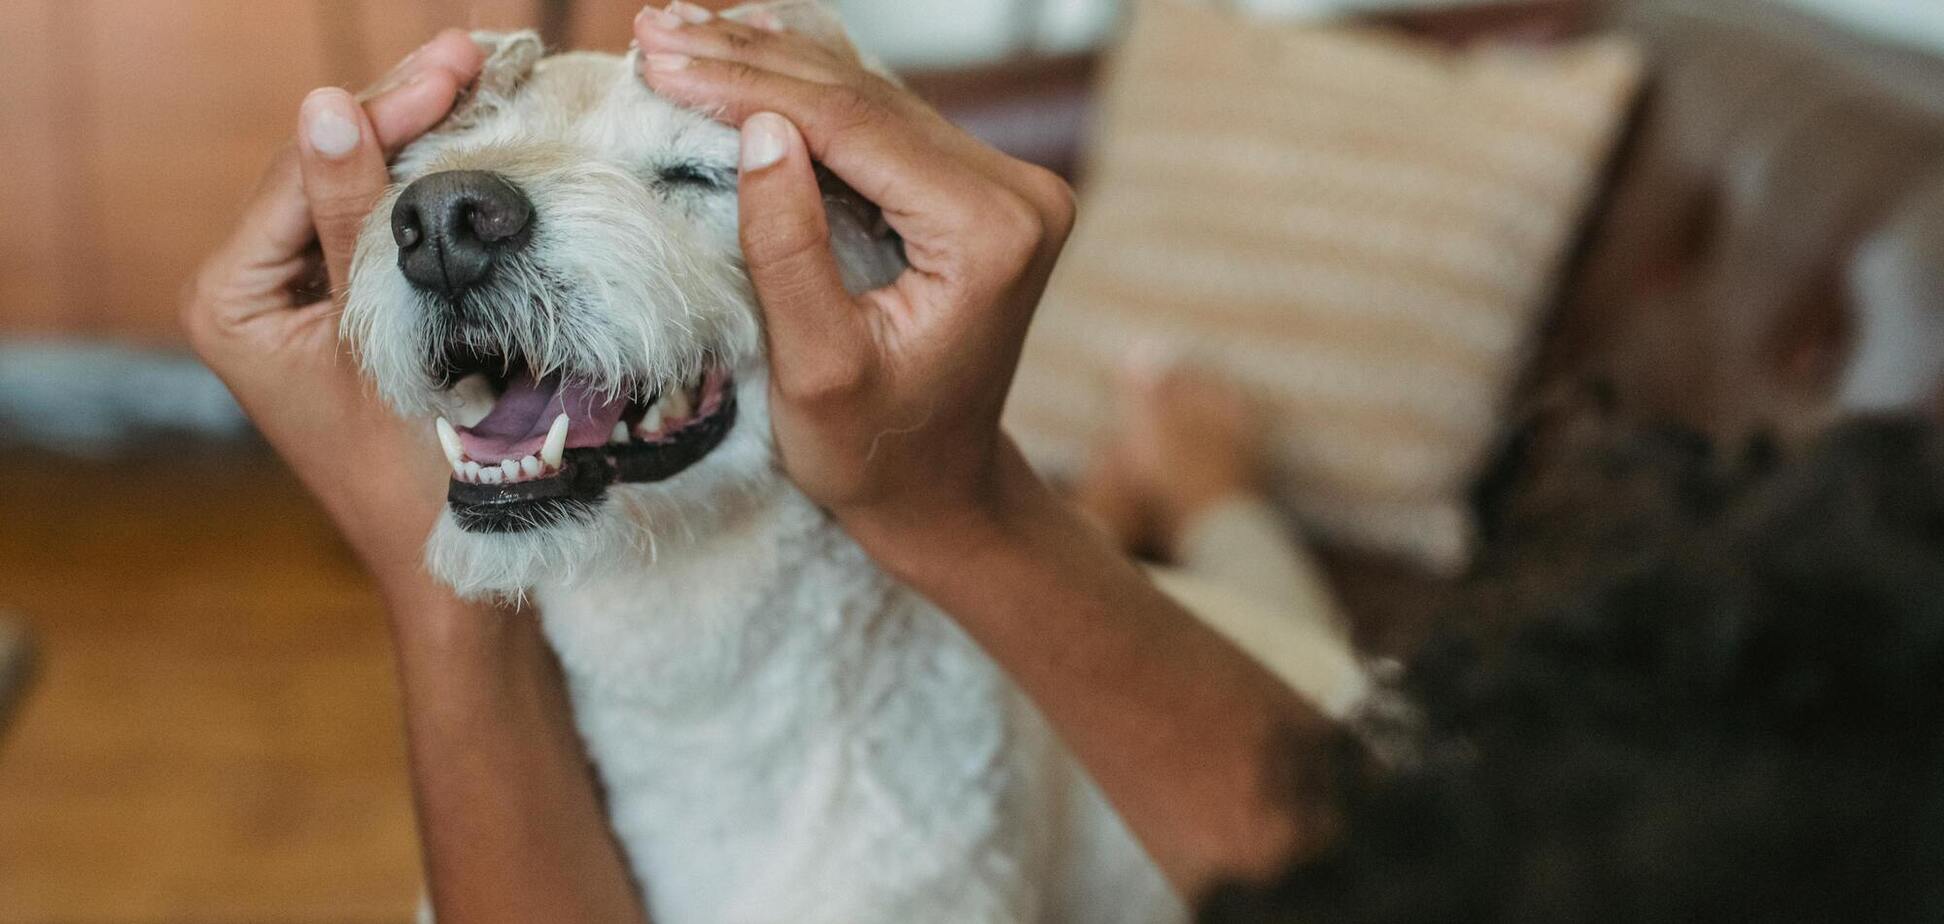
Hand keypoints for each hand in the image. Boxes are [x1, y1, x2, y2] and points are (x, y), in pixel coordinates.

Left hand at [183, 32, 483, 598]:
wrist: (458, 561)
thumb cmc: (415, 471)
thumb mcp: (382, 335)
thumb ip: (356, 222)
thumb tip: (326, 105)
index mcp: (231, 298)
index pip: (306, 172)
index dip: (381, 112)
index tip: (455, 66)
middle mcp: (251, 290)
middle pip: (328, 169)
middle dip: (404, 113)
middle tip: (473, 54)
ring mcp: (300, 300)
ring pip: (359, 191)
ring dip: (422, 139)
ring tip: (480, 80)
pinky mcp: (348, 311)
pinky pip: (383, 231)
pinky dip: (429, 190)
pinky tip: (475, 143)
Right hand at [635, 7, 1076, 549]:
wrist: (938, 489)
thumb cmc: (875, 450)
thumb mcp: (816, 368)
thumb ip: (789, 250)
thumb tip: (761, 130)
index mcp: (991, 233)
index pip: (853, 128)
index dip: (748, 86)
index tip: (660, 59)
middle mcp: (1017, 194)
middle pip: (863, 98)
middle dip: (749, 59)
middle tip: (653, 31)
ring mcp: (1004, 185)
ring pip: (869, 97)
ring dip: (769, 62)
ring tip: (677, 31)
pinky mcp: (978, 188)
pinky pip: (881, 120)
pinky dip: (805, 89)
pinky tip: (745, 50)